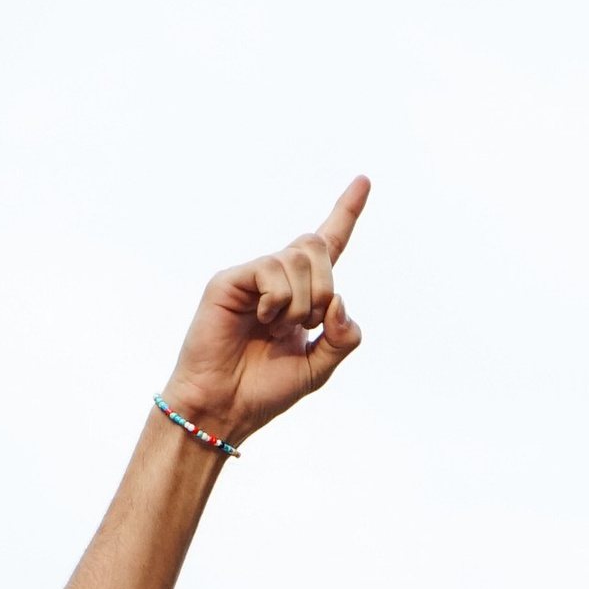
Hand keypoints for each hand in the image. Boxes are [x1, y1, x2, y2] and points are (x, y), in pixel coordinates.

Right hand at [162, 179, 367, 447]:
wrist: (224, 408)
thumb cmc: (264, 390)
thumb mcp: (318, 368)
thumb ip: (342, 338)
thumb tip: (340, 304)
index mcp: (301, 294)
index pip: (329, 245)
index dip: (346, 213)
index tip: (364, 180)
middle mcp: (277, 278)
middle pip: (317, 246)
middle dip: (324, 287)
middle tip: (306, 324)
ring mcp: (253, 277)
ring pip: (297, 258)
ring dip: (300, 303)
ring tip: (276, 329)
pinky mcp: (230, 280)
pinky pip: (271, 270)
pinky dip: (277, 300)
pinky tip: (261, 320)